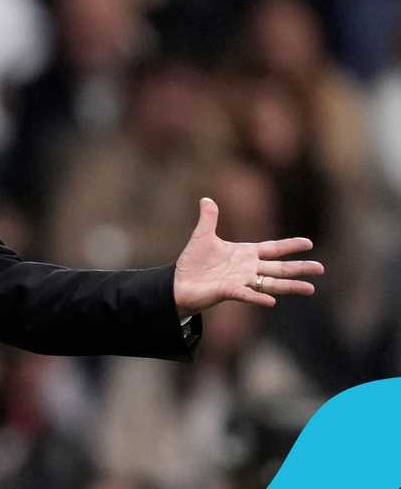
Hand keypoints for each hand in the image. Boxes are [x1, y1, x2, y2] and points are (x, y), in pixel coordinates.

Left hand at [174, 197, 321, 317]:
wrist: (179, 282)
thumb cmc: (193, 262)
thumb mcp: (202, 236)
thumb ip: (208, 219)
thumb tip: (206, 199)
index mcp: (245, 254)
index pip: (272, 249)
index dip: (289, 246)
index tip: (309, 243)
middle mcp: (248, 269)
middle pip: (279, 268)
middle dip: (299, 268)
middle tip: (321, 268)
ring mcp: (241, 281)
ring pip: (270, 284)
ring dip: (290, 286)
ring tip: (310, 288)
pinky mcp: (229, 292)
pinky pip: (247, 295)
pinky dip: (258, 297)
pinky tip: (272, 301)